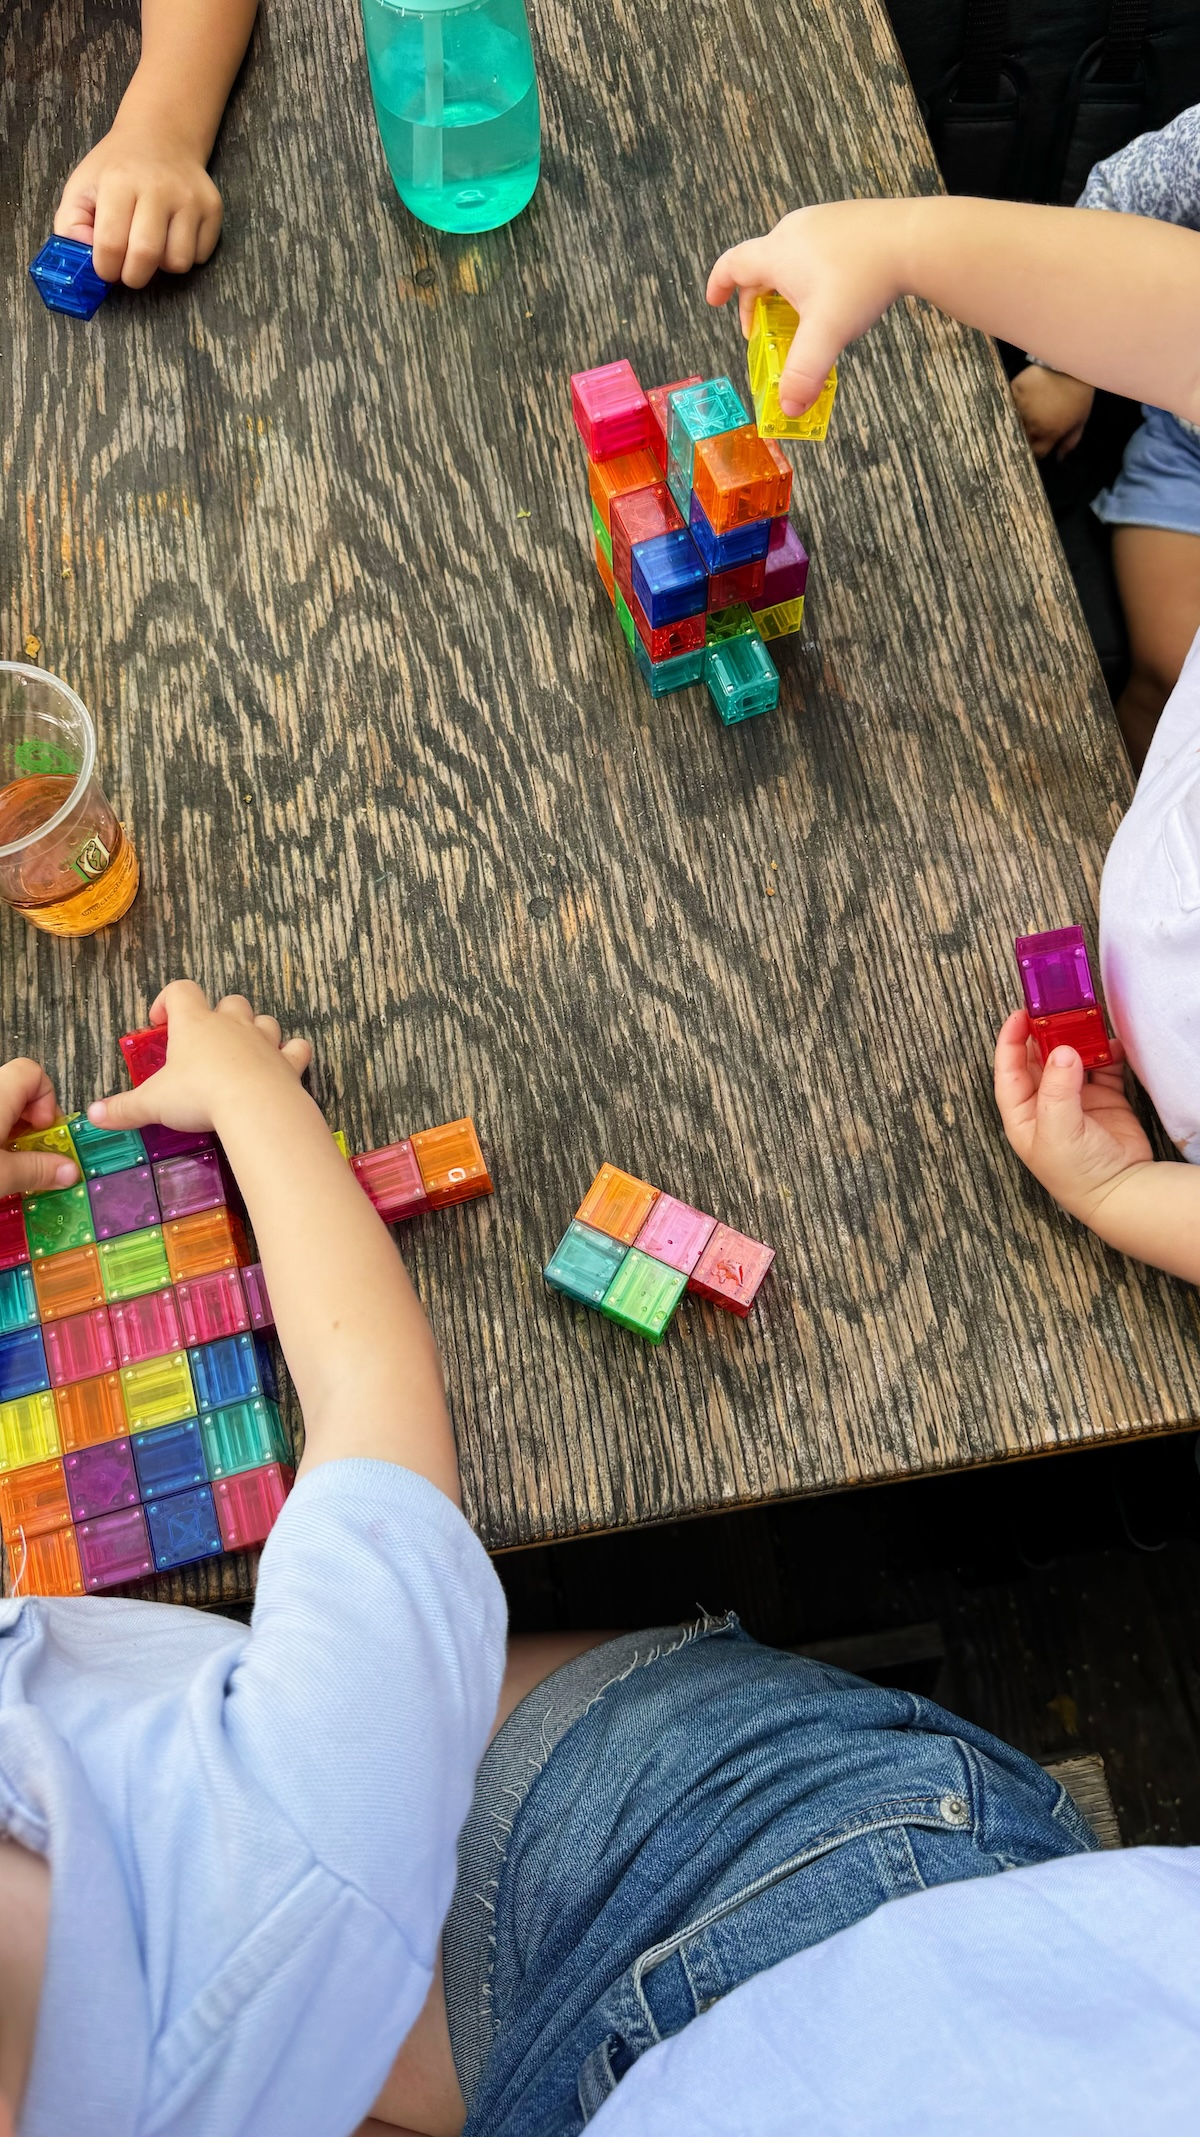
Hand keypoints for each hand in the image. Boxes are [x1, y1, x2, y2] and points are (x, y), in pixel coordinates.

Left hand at [0, 1061, 79, 1195]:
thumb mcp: (0, 1175)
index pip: (33, 1073)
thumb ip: (36, 1170)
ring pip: (0, 1109)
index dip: (48, 1101)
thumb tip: (66, 1171)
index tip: (46, 1131)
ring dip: (10, 1135)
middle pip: (17, 1092)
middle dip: (31, 1125)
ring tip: (9, 1164)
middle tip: (32, 1153)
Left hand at [54, 118, 222, 286]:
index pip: (111, 244)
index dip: (105, 268)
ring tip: (153, 246)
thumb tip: (83, 260)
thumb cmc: (118, 169)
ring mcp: (190, 198)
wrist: (161, 137)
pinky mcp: (212, 208)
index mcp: (119, 182)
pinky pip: (200, 255)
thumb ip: (71, 224)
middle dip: (133, 276)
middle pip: (147, 256)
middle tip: (128, 270)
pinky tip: (173, 236)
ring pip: (179, 262)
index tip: (105, 268)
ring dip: (162, 266)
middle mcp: (158, 188)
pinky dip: (185, 255)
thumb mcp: (82, 186)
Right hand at [88, 982, 311, 1135]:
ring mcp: (264, 1040)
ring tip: (242, 1054)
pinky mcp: (288, 1061)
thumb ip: (124, 1108)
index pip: (181, 990)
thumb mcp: (153, 1103)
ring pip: (263, 1020)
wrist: (254, 1106)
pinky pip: (296, 1048)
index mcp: (195, 1024)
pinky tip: (284, 1064)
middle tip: (203, 1046)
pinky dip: (292, 1053)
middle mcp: (231, 1024)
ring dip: (255, 1031)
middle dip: (218, 1016)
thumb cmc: (199, 1096)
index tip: (160, 1023)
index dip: (168, 1000)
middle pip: (229, 1002)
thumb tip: (93, 1116)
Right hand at [708, 199, 917, 416]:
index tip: (714, 301)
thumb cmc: (863, 280)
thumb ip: (803, 373)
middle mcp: (793, 231)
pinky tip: (833, 291)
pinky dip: (811, 271)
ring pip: (789, 256)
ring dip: (784, 285)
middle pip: (760, 265)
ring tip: (799, 313)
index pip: (733, 265)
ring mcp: (821, 221)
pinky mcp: (845, 220)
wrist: (912, 240)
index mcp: (777, 253)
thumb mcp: (827, 332)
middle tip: (762, 330)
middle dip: (756, 299)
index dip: (719, 284)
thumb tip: (788, 408)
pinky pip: (816, 248)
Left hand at [993, 1009, 1152, 1225]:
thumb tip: (1064, 1051)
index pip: (1008, 1071)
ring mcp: (1076, 1101)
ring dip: (1077, 1040)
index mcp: (1022, 1115)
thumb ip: (1057, 1089)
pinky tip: (1110, 1044)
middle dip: (1046, 1034)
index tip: (1020, 1015)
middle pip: (1039, 1060)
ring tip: (1084, 1020)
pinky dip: (1107, 1053)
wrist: (1121, 1190)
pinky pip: (1103, 1067)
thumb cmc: (1076, 1172)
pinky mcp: (1105, 1100)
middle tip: (1055, 1009)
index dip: (1011, 1041)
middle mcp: (1045, 1105)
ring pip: (1071, 1059)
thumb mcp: (1057, 1130)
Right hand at [1010, 365, 1093, 460]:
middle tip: (1028, 428)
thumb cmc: (1079, 394)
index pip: (1035, 452)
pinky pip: (1007, 402)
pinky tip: (1014, 400)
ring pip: (1011, 422)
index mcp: (1049, 434)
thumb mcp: (1080, 421)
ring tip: (1019, 415)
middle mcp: (1033, 424)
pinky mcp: (1015, 390)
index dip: (1036, 450)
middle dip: (1024, 437)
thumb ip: (1070, 442)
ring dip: (1014, 420)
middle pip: (1021, 439)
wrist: (1073, 366)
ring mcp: (1022, 408)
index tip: (1036, 444)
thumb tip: (1059, 458)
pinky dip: (1009, 402)